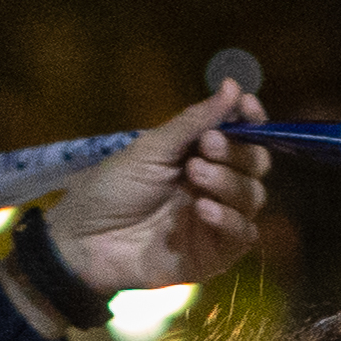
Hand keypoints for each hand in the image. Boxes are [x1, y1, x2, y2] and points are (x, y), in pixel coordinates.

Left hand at [34, 82, 272, 304]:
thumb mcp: (152, 149)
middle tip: (206, 147)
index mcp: (201, 157)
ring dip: (229, 182)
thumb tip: (232, 84)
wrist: (86, 239)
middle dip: (236, 151)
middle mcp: (215, 186)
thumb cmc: (113, 189)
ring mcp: (217, 221)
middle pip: (255, 165)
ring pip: (253, 198)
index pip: (243, 137)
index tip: (246, 104)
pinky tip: (203, 209)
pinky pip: (242, 236)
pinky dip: (229, 219)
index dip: (251, 120)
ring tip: (195, 176)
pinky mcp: (215, 255)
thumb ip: (194, 121)